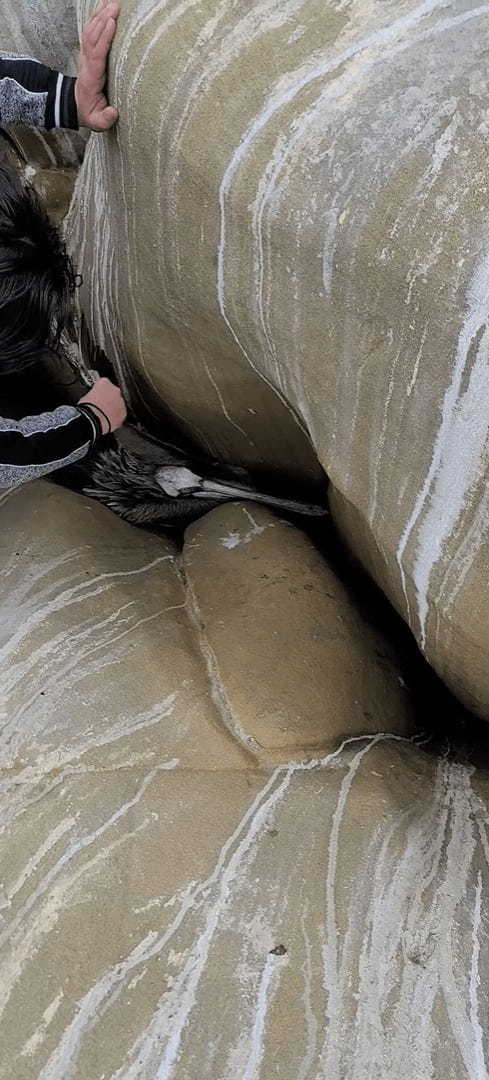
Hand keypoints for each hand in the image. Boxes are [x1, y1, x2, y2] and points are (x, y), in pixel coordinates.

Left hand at [75, 1, 119, 130]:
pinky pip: (91, 31)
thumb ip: (105, 119)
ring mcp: (87, 55)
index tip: (112, 23)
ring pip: (91, 31)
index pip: (97, 53)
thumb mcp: (98, 122)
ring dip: (100, 15)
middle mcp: (87, 62)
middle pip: (93, 37)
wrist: (78, 106)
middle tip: (116, 6)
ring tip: (113, 3)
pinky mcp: (89, 52)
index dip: (104, 38)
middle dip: (103, 20)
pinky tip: (105, 8)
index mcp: (92, 76)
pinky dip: (97, 18)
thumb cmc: (91, 113)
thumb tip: (113, 112)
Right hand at [79, 377, 126, 433]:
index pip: (102, 383)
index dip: (98, 390)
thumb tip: (92, 398)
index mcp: (104, 382)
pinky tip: (108, 419)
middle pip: (112, 392)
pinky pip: (121, 413)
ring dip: (113, 406)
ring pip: (118, 403)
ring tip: (103, 413)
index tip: (96, 395)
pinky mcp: (124, 413)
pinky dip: (116, 415)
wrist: (94, 421)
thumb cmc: (87, 409)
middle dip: (108, 398)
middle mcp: (115, 390)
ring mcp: (121, 401)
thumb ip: (92, 394)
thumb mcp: (84, 397)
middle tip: (100, 405)